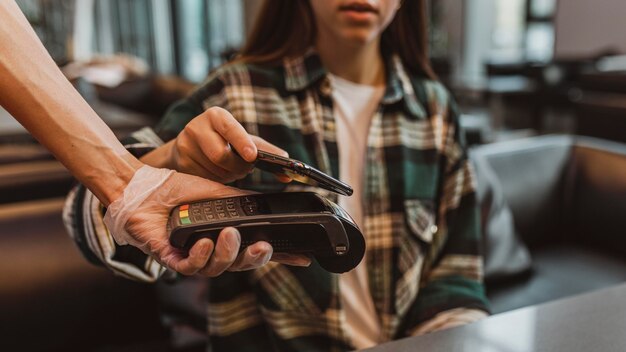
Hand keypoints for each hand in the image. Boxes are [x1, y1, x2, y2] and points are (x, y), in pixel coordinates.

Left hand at [105, 166, 309, 276]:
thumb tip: (270, 205)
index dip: (280, 257)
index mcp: (226, 235)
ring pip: (217, 269)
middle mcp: (212, 249)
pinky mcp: (171, 258)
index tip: (302, 258)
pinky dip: (200, 256)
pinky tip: (203, 242)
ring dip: (227, 253)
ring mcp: (192, 256)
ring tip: (229, 235)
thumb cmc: (179, 190)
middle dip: (254, 259)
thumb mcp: (220, 193)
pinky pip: (190, 267)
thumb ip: (244, 203)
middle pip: (240, 265)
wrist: (145, 187)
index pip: (256, 249)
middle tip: (262, 247)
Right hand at [145, 106, 289, 183]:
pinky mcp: (180, 163)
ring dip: (228, 175)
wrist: (188, 146)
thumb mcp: (242, 138)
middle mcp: (197, 127)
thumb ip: (265, 149)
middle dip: (238, 167)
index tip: (252, 156)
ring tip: (228, 168)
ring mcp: (185, 145)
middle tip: (245, 168)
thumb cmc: (222, 140)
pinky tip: (216, 172)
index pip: (230, 128)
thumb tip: (287, 159)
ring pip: (215, 171)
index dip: (242, 142)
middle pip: (222, 156)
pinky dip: (216, 180)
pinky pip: (205, 179)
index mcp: (216, 116)